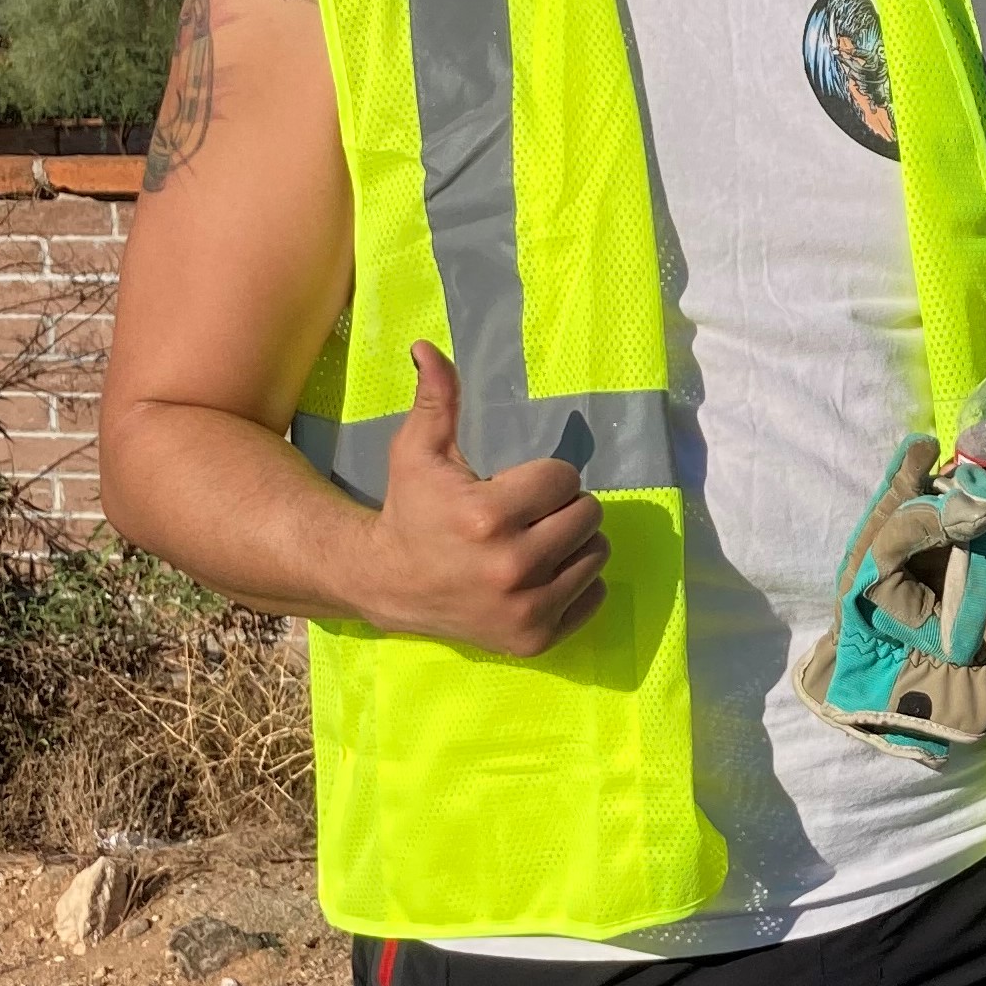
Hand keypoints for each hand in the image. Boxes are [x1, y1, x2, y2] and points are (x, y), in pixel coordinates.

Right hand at [363, 341, 606, 653]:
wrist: (388, 584)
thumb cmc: (410, 511)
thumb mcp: (417, 452)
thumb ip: (437, 400)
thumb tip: (428, 346)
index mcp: (488, 516)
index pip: (566, 480)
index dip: (544, 477)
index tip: (516, 486)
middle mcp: (512, 567)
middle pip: (589, 516)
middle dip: (563, 508)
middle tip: (529, 515)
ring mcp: (526, 608)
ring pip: (597, 556)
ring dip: (574, 544)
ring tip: (535, 543)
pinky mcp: (536, 638)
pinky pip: (594, 597)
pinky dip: (576, 584)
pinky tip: (540, 576)